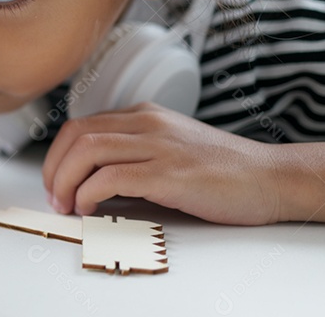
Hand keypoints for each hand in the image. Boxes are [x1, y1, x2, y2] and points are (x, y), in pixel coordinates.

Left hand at [42, 103, 281, 224]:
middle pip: (76, 135)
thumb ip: (133, 154)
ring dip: (66, 181)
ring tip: (68, 205)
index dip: (57, 155)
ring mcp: (158, 145)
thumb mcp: (169, 148)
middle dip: (54, 169)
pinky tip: (90, 208)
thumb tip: (91, 180)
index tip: (54, 181)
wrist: (270, 177)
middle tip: (54, 197)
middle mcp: (147, 123)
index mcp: (144, 115)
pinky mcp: (169, 173)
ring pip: (88, 151)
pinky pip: (111, 177)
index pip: (81, 125)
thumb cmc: (222, 170)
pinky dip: (89, 193)